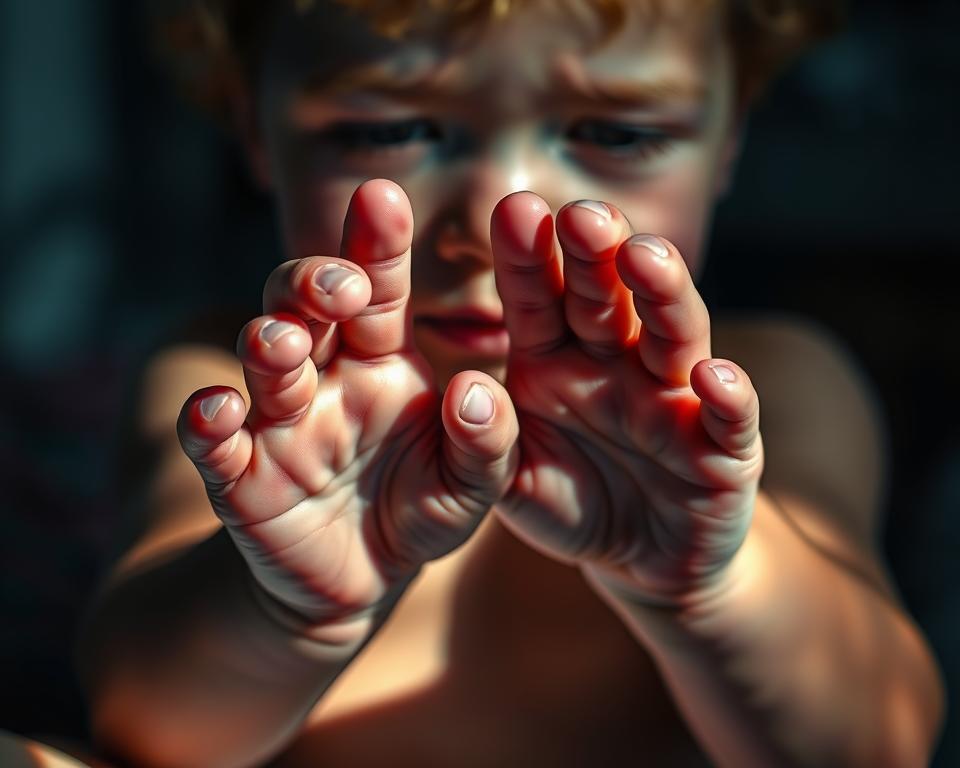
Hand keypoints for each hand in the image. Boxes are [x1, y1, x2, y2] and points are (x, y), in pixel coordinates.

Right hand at [177, 180, 517, 633]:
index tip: (383, 197)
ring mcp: (276, 422)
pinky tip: (216, 412)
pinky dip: (207, 423)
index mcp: (382, 360)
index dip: (376, 243)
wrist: (363, 577)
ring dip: (268, 341)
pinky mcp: (239, 479)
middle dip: (315, 282)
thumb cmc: (421, 512)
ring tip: (283, 342)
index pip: (378, 288)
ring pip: (260, 359)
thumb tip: (474, 391)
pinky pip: (212, 444)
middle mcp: (324, 375)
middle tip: (341, 284)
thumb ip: (486, 442)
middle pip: (305, 304)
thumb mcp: (471, 484)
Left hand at [491, 193, 762, 606]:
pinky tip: (713, 377)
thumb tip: (464, 395)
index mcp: (555, 361)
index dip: (528, 257)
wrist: (637, 560)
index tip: (513, 210)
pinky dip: (728, 399)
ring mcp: (674, 401)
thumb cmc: (568, 503)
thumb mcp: (510, 478)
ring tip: (646, 259)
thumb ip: (482, 443)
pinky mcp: (725, 450)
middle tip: (582, 216)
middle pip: (608, 299)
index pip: (538, 299)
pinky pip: (730, 422)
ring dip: (663, 296)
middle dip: (596, 255)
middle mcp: (617, 366)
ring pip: (675, 336)